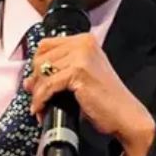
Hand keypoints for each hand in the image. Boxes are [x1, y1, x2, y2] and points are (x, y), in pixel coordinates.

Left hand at [23, 33, 154, 155]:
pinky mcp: (79, 72)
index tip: (36, 82)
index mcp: (84, 41)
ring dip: (37, 93)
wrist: (126, 115)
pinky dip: (41, 99)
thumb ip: (57, 74)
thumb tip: (29, 81)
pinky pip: (48, 85)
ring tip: (41, 107)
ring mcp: (81, 56)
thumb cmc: (106, 99)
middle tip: (38, 98)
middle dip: (36, 81)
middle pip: (41, 58)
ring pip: (42, 72)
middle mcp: (83, 44)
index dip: (37, 64)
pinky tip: (42, 109)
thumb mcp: (79, 79)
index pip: (46, 45)